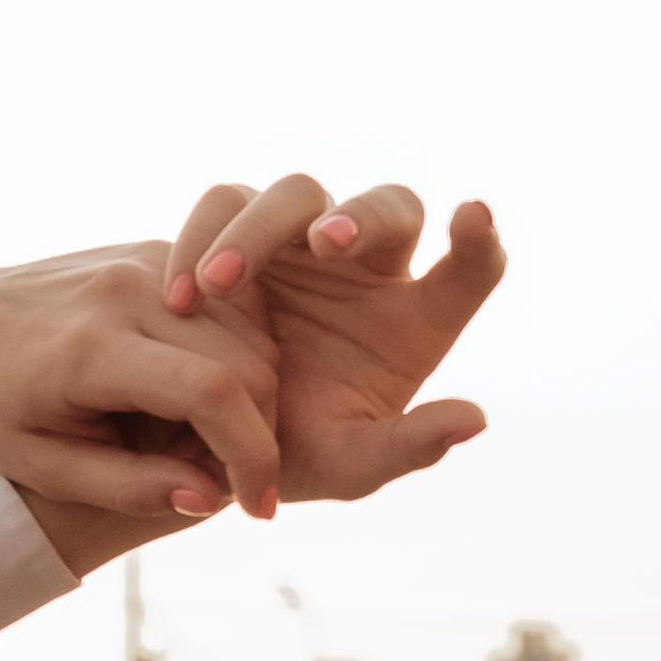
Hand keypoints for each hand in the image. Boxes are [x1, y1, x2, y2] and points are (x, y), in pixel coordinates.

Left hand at [0, 241, 281, 572]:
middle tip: (230, 480)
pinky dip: (237, 356)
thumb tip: (210, 498)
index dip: (250, 454)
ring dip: (254, 395)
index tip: (255, 506)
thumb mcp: (46, 468)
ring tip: (208, 442)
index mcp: (91, 348)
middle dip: (257, 431)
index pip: (210, 391)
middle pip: (246, 361)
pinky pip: (230, 306)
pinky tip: (199, 398)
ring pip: (250, 331)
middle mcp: (122, 292)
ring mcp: (140, 261)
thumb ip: (127, 487)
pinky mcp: (152, 252)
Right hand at [167, 178, 502, 499]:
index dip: (479, 239)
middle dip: (360, 219)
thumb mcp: (348, 465)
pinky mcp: (239, 231)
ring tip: (217, 286)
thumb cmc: (294, 454)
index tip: (474, 214)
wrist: (204, 440)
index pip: (473, 266)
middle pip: (389, 207)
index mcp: (415, 320)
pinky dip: (202, 238)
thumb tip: (474, 419)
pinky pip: (226, 206)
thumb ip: (408, 448)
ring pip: (301, 195)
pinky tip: (181, 296)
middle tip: (323, 246)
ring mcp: (301, 243)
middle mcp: (368, 268)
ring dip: (262, 228)